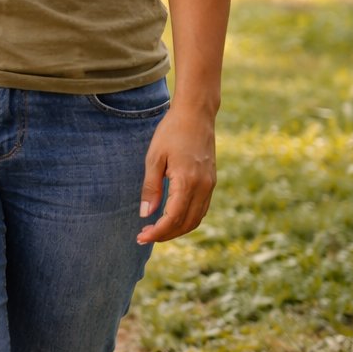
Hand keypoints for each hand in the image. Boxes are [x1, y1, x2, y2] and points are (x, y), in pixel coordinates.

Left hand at [137, 105, 216, 243]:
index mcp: (187, 182)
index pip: (173, 218)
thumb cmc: (171, 132)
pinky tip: (172, 216)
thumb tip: (146, 214)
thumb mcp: (154, 158)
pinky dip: (188, 218)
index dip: (157, 232)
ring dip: (178, 229)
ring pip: (196, 219)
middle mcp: (203, 187)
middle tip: (145, 236)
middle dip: (166, 235)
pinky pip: (202, 208)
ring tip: (156, 230)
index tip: (141, 237)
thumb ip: (151, 187)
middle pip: (186, 224)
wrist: (196, 114)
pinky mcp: (211, 181)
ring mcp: (210, 185)